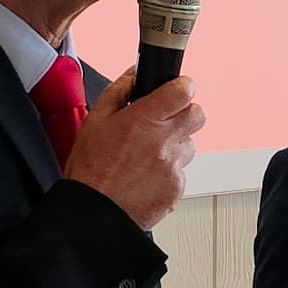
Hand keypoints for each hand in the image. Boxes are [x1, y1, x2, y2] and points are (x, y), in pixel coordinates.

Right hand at [63, 68, 203, 229]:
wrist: (93, 213)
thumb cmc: (90, 171)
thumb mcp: (95, 120)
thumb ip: (119, 91)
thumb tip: (134, 74)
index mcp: (144, 120)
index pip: (184, 90)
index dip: (182, 87)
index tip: (176, 90)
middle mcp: (163, 142)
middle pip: (197, 115)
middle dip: (184, 113)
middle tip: (165, 121)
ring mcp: (173, 167)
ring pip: (190, 145)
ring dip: (175, 145)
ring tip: (148, 155)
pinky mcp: (176, 189)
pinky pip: (181, 173)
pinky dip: (168, 173)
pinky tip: (146, 176)